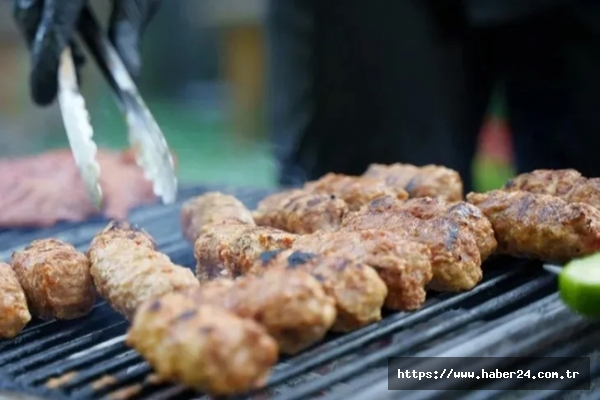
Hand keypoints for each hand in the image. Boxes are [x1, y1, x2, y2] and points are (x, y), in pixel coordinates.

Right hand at [13, 0, 161, 105]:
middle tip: (55, 85)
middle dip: (41, 53)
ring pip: (27, 5)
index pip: (51, 30)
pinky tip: (67, 31)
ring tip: (72, 61)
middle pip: (30, 17)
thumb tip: (130, 75)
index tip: (44, 99)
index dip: (45, 68)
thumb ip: (130, 31)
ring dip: (42, 34)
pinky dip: (46, 15)